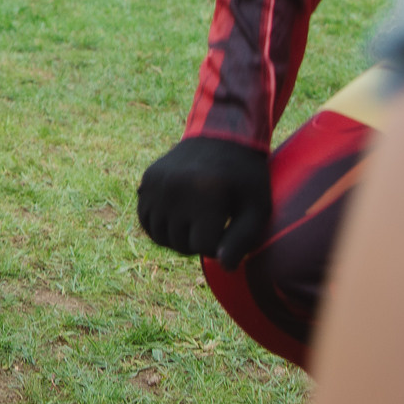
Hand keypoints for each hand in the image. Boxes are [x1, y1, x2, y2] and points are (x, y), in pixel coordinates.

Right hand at [136, 137, 273, 268]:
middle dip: (198, 242)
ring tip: (195, 222)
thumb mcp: (257, 208)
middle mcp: (176, 189)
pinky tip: (177, 217)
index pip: (205, 248)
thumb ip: (242, 240)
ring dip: (178, 237)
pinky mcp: (147, 180)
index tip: (230, 227)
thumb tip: (224, 267)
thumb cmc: (245, 176)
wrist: (223, 135)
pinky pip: (145, 220)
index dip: (221, 245)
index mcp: (206, 195)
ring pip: (160, 237)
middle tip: (213, 224)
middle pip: (181, 245)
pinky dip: (159, 226)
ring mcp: (158, 184)